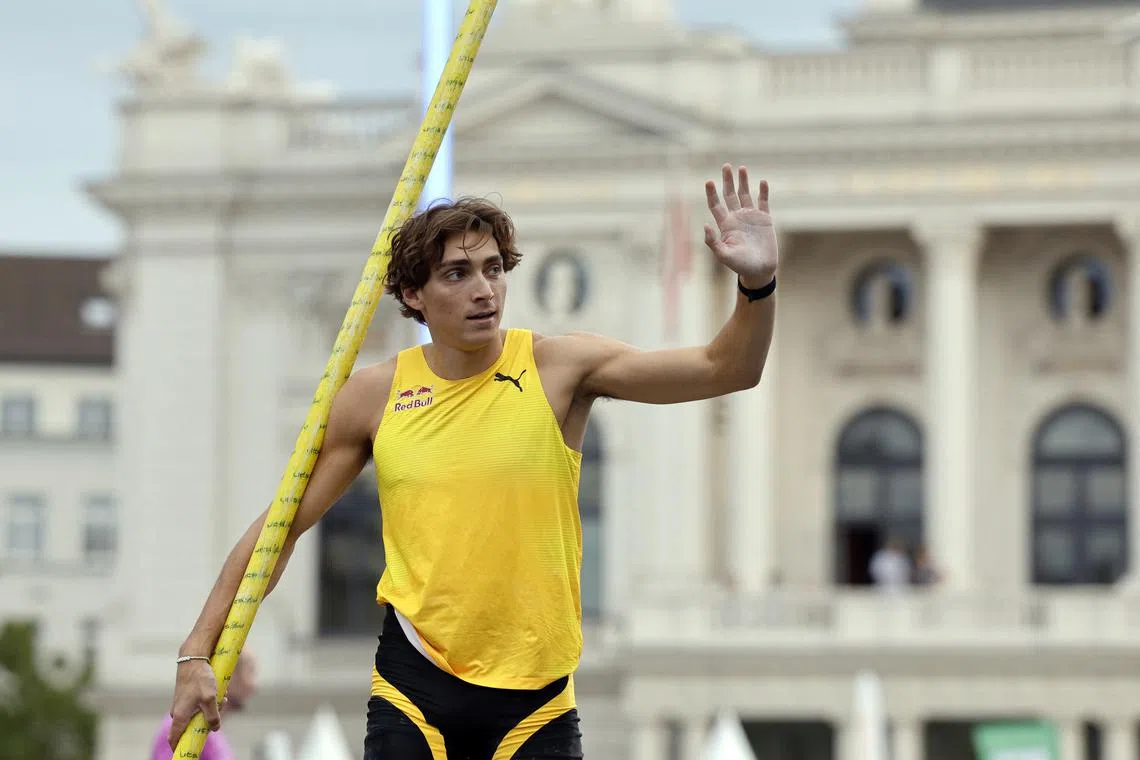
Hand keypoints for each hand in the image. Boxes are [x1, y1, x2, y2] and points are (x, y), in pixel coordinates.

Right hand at [167, 660, 222, 750]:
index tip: (188, 752)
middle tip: (220, 707)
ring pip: (200, 714)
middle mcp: (178, 712)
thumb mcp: (210, 699)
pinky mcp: (188, 697)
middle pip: (193, 726)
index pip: (174, 738)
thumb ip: (212, 716)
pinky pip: (201, 705)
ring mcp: (183, 704)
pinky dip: (211, 701)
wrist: (194, 658)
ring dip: (213, 708)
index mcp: (180, 716)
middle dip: (209, 721)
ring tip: (222, 696)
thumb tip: (215, 728)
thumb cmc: (200, 678)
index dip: (179, 747)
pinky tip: (220, 691)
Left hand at [703, 164, 778, 286]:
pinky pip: (763, 202)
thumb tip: (705, 225)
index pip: (716, 205)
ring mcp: (751, 217)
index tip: (708, 181)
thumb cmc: (740, 265)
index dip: (712, 193)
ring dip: (743, 182)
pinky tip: (762, 182)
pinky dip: (763, 192)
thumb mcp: (724, 255)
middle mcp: (737, 218)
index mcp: (726, 225)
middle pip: (730, 195)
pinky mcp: (765, 219)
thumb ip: (713, 242)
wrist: (760, 270)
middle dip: (727, 181)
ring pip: (745, 195)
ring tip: (741, 168)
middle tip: (726, 166)